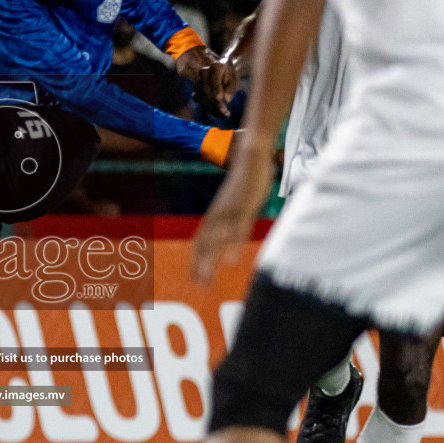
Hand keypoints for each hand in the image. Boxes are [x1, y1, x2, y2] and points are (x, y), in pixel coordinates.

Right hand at [175, 45, 232, 116]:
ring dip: (212, 108)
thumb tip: (226, 100)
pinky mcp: (196, 89)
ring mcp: (198, 80)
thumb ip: (232, 89)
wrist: (223, 72)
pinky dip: (208, 108)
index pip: (215, 79)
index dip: (216, 89)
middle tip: (226, 113)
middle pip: (206, 89)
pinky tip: (217, 114)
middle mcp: (204, 71)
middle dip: (215, 103)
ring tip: (223, 115)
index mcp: (216, 66)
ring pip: (202, 96)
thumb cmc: (231, 76)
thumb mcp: (235, 80)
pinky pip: (199, 100)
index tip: (220, 99)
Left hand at [190, 153, 272, 283]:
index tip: (194, 278)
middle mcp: (218, 215)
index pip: (200, 241)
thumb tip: (231, 244)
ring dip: (210, 261)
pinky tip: (230, 261)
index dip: (196, 259)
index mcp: (215, 214)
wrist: (250, 156)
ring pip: (217, 241)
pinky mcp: (244, 207)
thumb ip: (234, 224)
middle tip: (198, 286)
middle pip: (205, 244)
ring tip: (206, 279)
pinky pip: (238, 230)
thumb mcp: (237, 204)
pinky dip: (233, 246)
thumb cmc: (245, 181)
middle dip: (200, 266)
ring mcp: (229, 212)